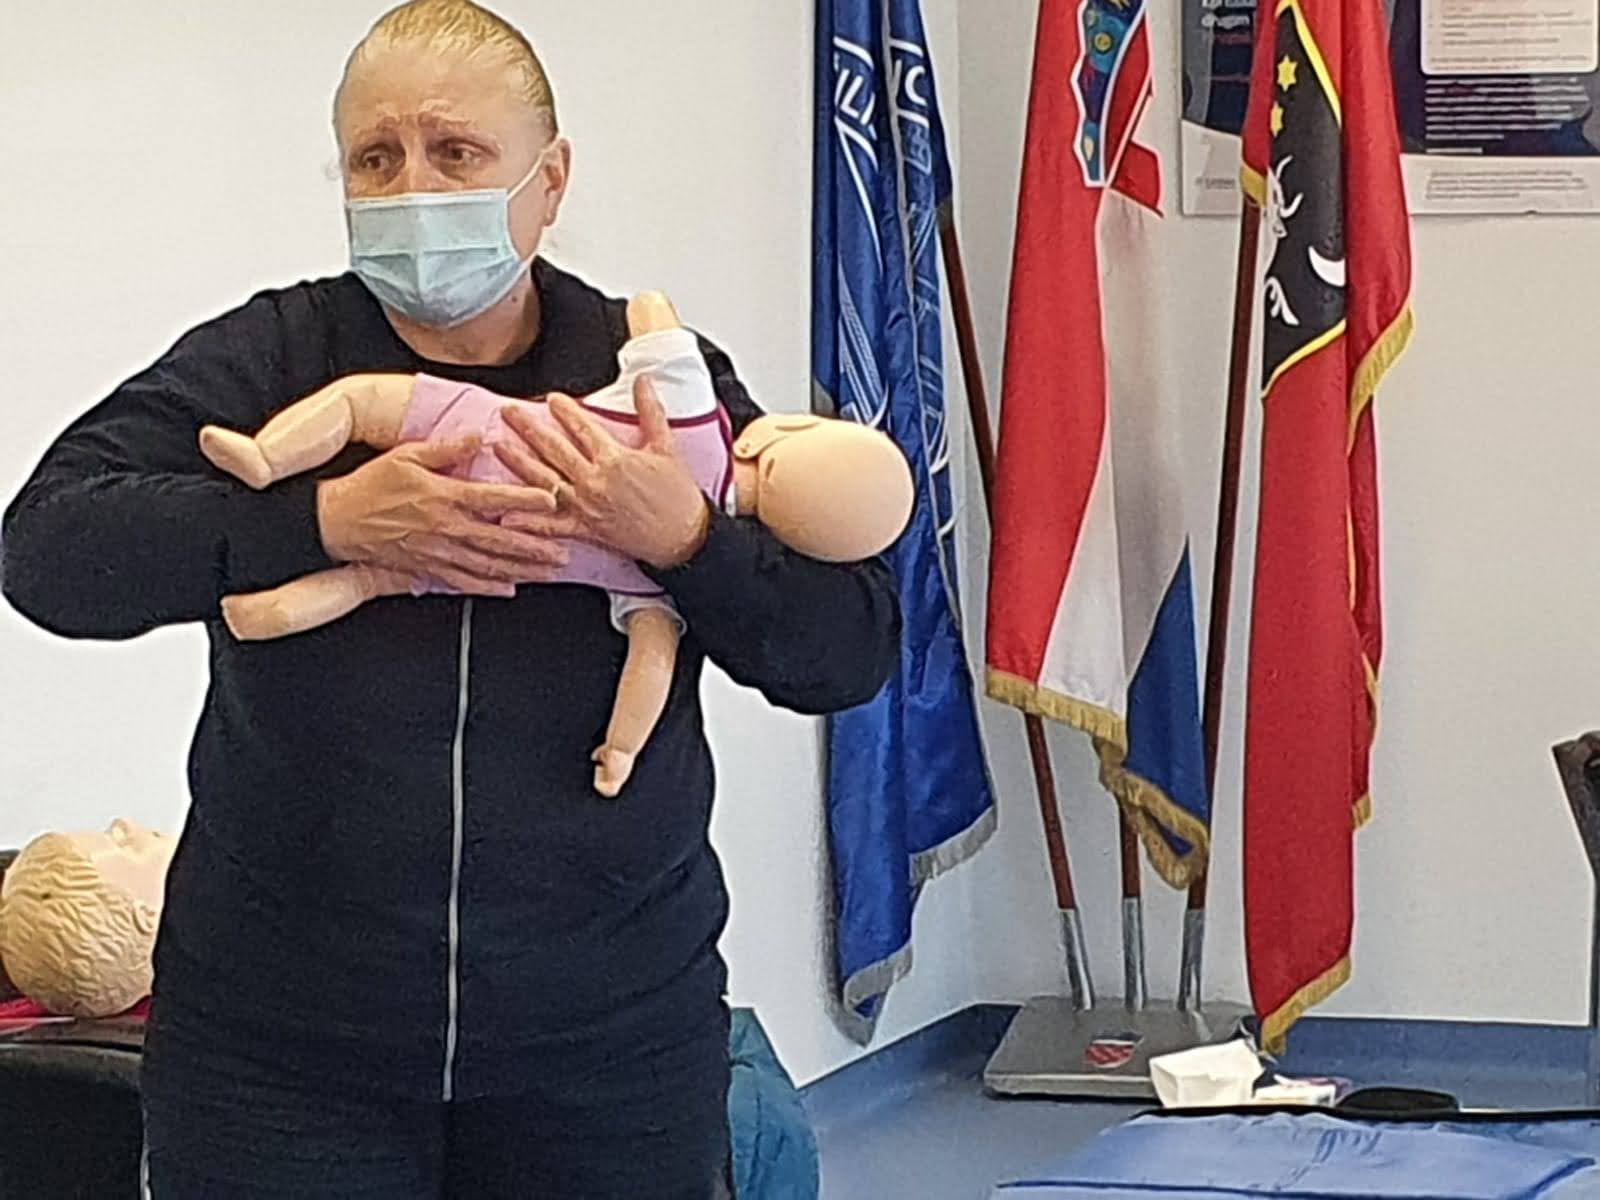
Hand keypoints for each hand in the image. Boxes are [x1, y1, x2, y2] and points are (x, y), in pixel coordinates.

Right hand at [315, 438, 583, 596]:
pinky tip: (508, 589)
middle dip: (535, 547)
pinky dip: (487, 587)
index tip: (553, 499)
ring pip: (487, 564)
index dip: (526, 500)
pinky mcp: (427, 567)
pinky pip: (462, 580)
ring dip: (521, 570)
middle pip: (499, 540)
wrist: (337, 519)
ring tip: (548, 573)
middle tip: (564, 552)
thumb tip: (478, 437)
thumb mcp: (407, 455)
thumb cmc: (371, 484)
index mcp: (444, 496)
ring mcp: (437, 551)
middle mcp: (445, 527)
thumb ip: (447, 448)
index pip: (494, 499)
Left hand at [492, 377, 710, 569]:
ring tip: (499, 448)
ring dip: (519, 464)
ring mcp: (587, 506)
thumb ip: (651, 411)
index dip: (565, 411)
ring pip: (546, 481)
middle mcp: (595, 481)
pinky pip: (553, 525)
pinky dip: (531, 521)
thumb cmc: (678, 495)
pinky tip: (507, 515)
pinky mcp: (586, 529)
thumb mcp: (667, 447)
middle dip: (529, 428)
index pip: (582, 428)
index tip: (550, 399)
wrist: (683, 537)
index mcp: (615, 458)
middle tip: (508, 412)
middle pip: (555, 449)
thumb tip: (643, 380)